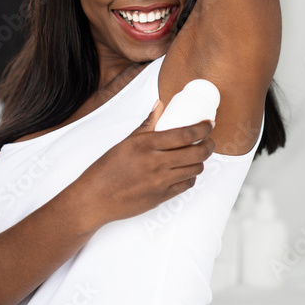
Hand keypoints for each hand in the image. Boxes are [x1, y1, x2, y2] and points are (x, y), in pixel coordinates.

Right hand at [78, 100, 214, 224]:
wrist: (95, 198)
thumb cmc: (106, 169)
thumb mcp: (126, 142)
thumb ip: (147, 124)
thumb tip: (160, 106)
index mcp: (147, 145)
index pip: (186, 134)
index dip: (203, 128)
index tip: (209, 124)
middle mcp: (157, 163)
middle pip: (197, 153)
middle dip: (208, 145)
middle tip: (208, 141)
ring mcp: (161, 182)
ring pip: (195, 169)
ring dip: (200, 161)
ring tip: (197, 155)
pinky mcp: (162, 197)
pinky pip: (186, 185)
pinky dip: (190, 176)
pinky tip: (186, 171)